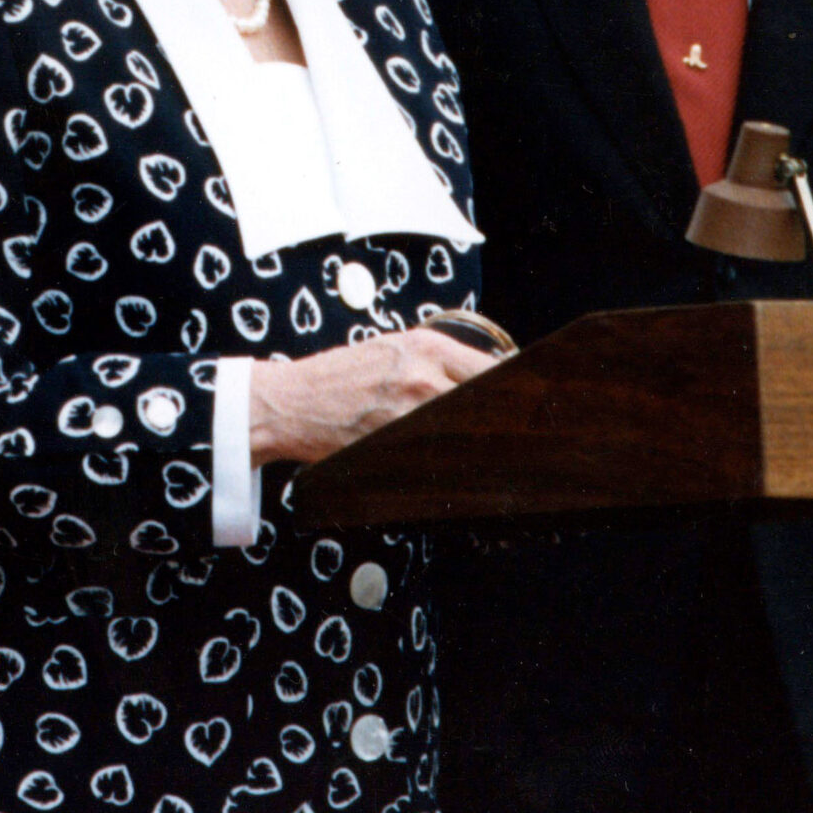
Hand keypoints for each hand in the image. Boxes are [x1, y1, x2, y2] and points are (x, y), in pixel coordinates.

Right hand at [249, 327, 500, 465]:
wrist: (288, 402)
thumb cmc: (337, 376)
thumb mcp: (389, 348)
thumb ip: (433, 359)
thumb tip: (480, 377)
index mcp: (425, 346)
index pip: (491, 368)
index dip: (512, 388)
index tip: (524, 401)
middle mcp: (422, 376)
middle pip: (485, 403)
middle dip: (499, 420)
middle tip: (514, 435)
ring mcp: (409, 413)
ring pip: (463, 433)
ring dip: (474, 444)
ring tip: (481, 453)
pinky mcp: (393, 445)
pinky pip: (434, 458)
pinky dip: (444, 463)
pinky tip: (446, 466)